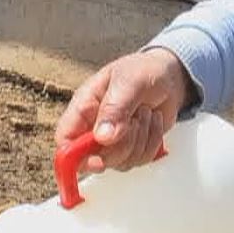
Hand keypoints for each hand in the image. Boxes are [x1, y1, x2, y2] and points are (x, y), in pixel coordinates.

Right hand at [54, 47, 194, 171]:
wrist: (169, 76)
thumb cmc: (143, 71)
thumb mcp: (129, 81)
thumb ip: (115, 108)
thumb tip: (102, 137)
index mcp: (84, 107)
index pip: (65, 139)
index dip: (75, 157)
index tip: (98, 160)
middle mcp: (93, 127)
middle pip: (96, 158)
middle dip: (123, 144)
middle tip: (135, 118)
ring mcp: (112, 141)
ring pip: (121, 162)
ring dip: (141, 139)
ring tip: (145, 112)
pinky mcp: (131, 148)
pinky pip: (140, 160)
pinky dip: (152, 142)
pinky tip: (152, 122)